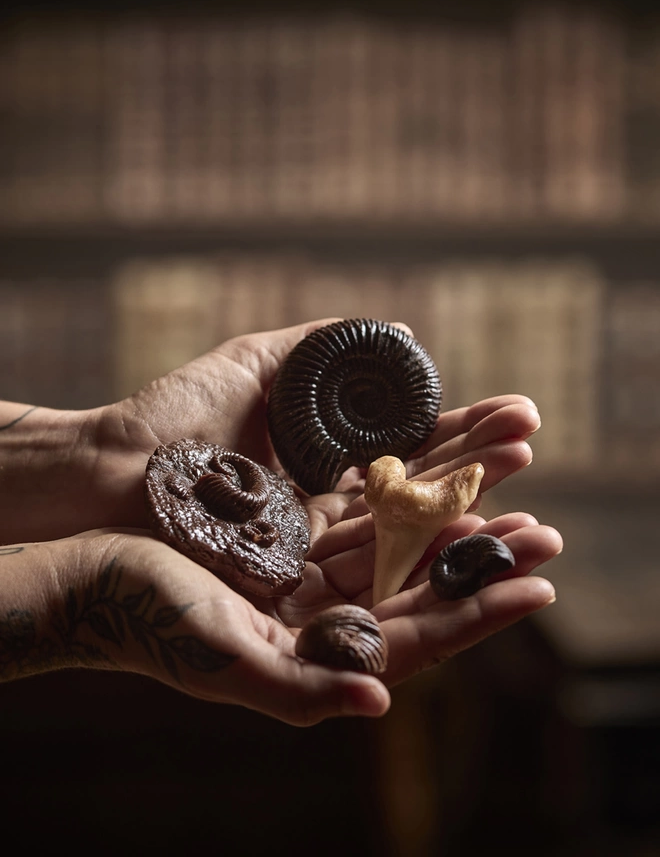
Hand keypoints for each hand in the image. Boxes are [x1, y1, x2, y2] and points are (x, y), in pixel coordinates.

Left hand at [0, 319, 540, 543]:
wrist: (112, 472)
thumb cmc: (177, 417)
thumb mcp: (257, 362)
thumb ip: (323, 347)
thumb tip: (403, 331)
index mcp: (326, 466)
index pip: (412, 451)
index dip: (463, 432)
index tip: (515, 411)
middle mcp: (330, 513)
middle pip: (421, 494)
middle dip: (482, 467)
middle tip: (534, 438)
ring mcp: (316, 554)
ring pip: (407, 538)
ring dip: (472, 513)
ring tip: (529, 486)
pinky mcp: (295, 591)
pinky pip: (371, 576)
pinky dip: (424, 557)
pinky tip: (474, 530)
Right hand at [0, 515, 559, 724]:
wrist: (93, 569)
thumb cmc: (150, 619)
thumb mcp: (224, 660)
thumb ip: (302, 689)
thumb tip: (381, 698)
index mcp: (318, 655)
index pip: (419, 638)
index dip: (478, 611)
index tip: (538, 584)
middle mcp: (324, 616)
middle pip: (422, 585)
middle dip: (484, 557)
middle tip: (546, 528)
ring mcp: (310, 572)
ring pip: (399, 541)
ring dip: (452, 512)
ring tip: (509, 483)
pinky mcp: (291, 533)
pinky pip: (360, 511)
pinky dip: (400, 492)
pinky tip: (433, 471)